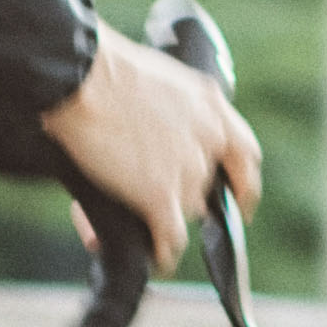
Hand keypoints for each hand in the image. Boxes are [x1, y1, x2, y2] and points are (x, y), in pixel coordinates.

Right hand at [39, 24, 260, 268]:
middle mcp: (209, 139)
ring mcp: (188, 170)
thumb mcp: (158, 80)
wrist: (81, 77)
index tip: (239, 198)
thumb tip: (151, 140)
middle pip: (207, 186)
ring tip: (137, 217)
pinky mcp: (160, 195)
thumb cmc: (104, 68)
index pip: (244, 153)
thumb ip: (169, 111)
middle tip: (157, 200)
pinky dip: (164, 252)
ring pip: (186, 210)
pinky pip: (170, 237)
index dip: (243, 182)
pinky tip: (158, 258)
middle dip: (183, 195)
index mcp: (211, 107)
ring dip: (164, 217)